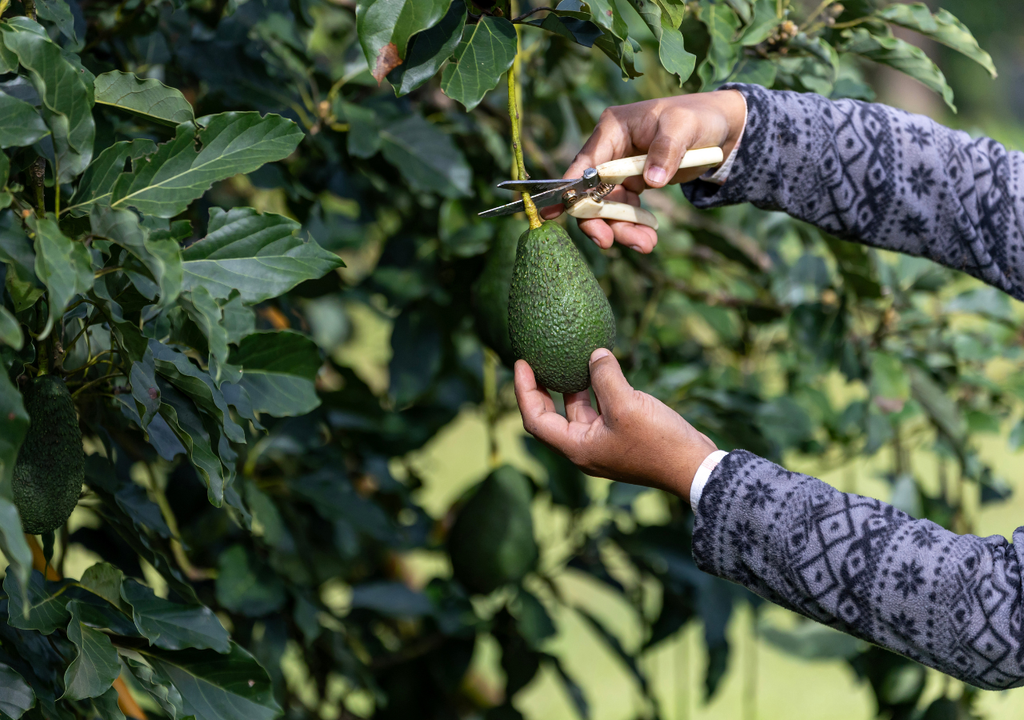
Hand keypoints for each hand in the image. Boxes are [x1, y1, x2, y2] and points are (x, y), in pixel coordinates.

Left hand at [513, 349, 717, 502]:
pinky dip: (597, 389)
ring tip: (569, 356)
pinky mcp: (623, 436)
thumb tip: (594, 355)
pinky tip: (602, 368)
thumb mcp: (626, 404)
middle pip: (552, 415)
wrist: (695, 467)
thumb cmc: (658, 442)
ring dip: (572, 385)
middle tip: (536, 359)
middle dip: (542, 388)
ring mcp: (604, 443)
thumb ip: (604, 377)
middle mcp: (585, 448)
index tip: (521, 363)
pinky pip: (600, 410)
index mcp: (577, 447)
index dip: (523, 390)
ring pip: (578, 410)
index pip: (535, 419)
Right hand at [541, 89, 745, 252]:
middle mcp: (610, 150)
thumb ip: (666, 152)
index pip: (584, 164)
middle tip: (611, 243)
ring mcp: (620, 169)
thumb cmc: (698, 117)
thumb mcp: (683, 128)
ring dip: (623, 229)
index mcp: (612, 130)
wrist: (720, 128)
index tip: (556, 214)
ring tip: (647, 244)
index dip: (568, 190)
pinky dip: (635, 227)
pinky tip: (649, 238)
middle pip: (591, 192)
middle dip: (601, 220)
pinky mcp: (633, 183)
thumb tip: (651, 181)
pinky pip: (626, 211)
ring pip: (608, 207)